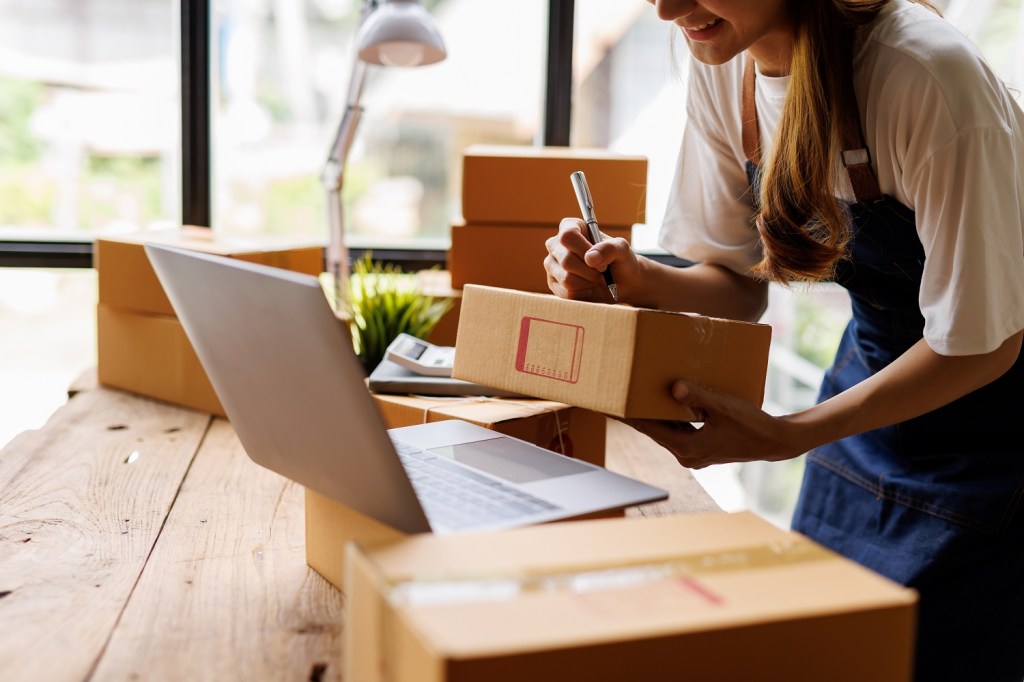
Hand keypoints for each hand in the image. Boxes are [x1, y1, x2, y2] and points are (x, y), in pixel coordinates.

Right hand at [544, 218, 641, 302]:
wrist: (622, 283)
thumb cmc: (620, 260)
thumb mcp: (622, 249)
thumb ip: (609, 248)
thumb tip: (590, 258)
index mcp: (570, 227)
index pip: (568, 236)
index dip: (584, 250)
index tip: (600, 261)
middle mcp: (556, 244)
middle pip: (567, 260)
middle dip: (590, 271)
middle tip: (603, 272)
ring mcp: (552, 264)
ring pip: (567, 279)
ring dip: (588, 283)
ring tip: (597, 279)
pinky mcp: (553, 283)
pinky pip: (566, 293)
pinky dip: (584, 294)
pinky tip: (589, 288)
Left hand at [624, 380, 802, 468]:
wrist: (775, 441)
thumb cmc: (752, 423)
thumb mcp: (724, 406)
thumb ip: (699, 396)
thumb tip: (674, 387)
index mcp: (686, 447)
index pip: (647, 428)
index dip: (625, 416)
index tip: (606, 406)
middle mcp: (686, 454)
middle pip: (652, 429)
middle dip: (634, 413)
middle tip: (614, 397)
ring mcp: (693, 453)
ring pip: (665, 430)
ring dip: (652, 415)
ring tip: (633, 397)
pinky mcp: (701, 448)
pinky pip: (678, 430)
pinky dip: (669, 418)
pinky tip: (663, 403)